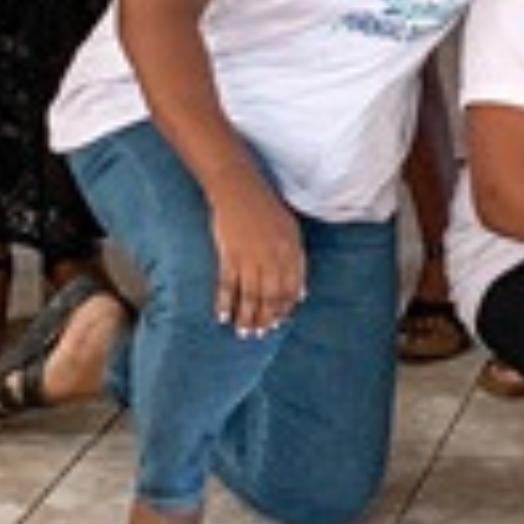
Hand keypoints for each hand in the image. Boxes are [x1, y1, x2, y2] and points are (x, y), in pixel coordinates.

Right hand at [204, 184, 307, 336]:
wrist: (238, 188)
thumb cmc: (266, 208)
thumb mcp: (290, 231)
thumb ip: (297, 262)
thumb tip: (301, 295)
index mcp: (290, 251)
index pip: (290, 289)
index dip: (284, 308)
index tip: (279, 322)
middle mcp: (272, 257)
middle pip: (270, 297)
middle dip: (265, 319)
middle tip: (259, 334)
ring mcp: (250, 257)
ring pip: (250, 296)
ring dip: (247, 317)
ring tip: (243, 333)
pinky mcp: (228, 255)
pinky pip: (227, 286)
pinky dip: (225, 303)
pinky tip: (223, 317)